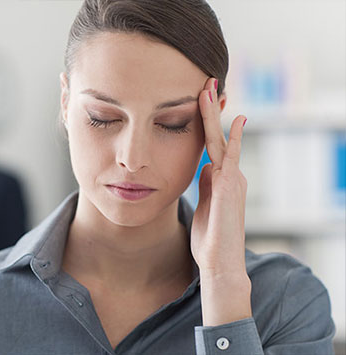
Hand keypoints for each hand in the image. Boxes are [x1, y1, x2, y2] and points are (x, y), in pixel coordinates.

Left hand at [190, 77, 251, 325]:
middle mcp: (228, 174)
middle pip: (216, 134)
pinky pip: (232, 155)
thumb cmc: (210, 238)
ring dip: (213, 113)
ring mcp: (231, 178)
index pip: (211, 143)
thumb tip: (203, 166)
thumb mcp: (205, 204)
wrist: (219, 261)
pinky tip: (238, 118)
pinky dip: (235, 136)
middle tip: (206, 82)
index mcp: (219, 178)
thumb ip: (205, 185)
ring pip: (220, 138)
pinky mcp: (231, 185)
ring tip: (208, 87)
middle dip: (210, 109)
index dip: (204, 122)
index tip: (199, 100)